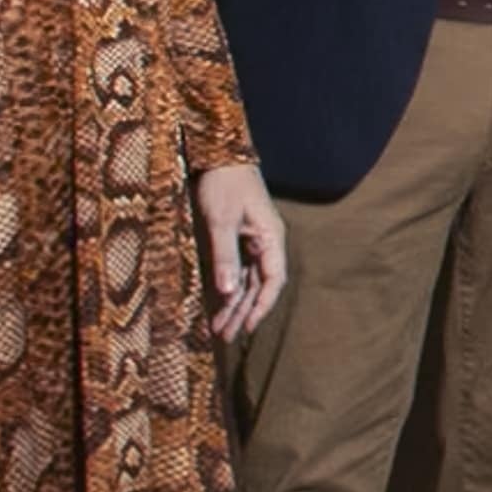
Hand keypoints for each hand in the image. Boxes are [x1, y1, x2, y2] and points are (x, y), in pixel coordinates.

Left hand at [192, 161, 285, 342]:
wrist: (219, 155)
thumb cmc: (224, 183)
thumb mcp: (220, 220)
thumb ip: (224, 256)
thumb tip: (227, 292)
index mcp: (271, 238)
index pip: (273, 280)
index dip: (262, 306)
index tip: (248, 327)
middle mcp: (265, 243)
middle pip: (259, 286)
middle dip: (243, 312)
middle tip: (226, 337)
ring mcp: (252, 241)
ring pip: (247, 280)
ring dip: (234, 304)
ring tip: (219, 328)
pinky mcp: (238, 238)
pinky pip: (236, 270)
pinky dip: (227, 288)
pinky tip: (218, 303)